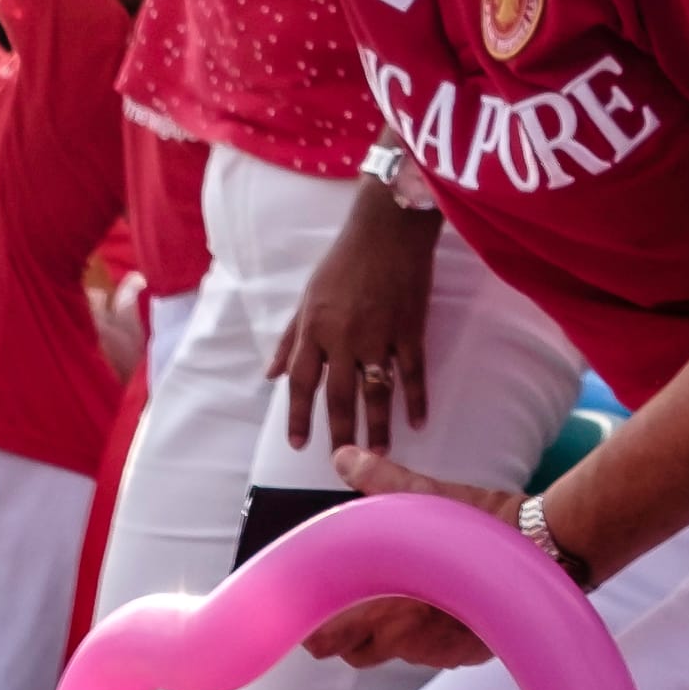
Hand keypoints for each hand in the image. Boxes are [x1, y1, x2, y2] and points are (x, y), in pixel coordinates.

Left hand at [275, 180, 440, 451]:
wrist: (388, 229)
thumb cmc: (344, 259)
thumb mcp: (308, 296)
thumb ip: (290, 338)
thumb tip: (270, 373)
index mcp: (315, 328)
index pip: (301, 381)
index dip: (298, 415)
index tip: (298, 444)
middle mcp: (344, 337)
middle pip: (339, 396)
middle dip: (338, 432)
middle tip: (342, 461)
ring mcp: (379, 335)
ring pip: (377, 392)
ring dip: (377, 425)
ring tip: (379, 452)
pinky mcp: (410, 330)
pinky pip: (413, 372)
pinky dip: (416, 398)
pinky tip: (418, 421)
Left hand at [296, 450, 511, 666]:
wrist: (544, 553)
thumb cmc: (484, 526)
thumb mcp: (426, 495)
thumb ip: (378, 479)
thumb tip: (345, 458)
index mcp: (384, 604)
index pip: (323, 640)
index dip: (311, 625)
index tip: (312, 602)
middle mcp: (405, 638)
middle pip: (349, 653)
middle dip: (343, 631)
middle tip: (349, 597)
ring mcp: (434, 652)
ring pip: (389, 653)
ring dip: (383, 634)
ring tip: (396, 596)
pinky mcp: (463, 655)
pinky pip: (427, 655)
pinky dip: (423, 637)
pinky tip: (436, 605)